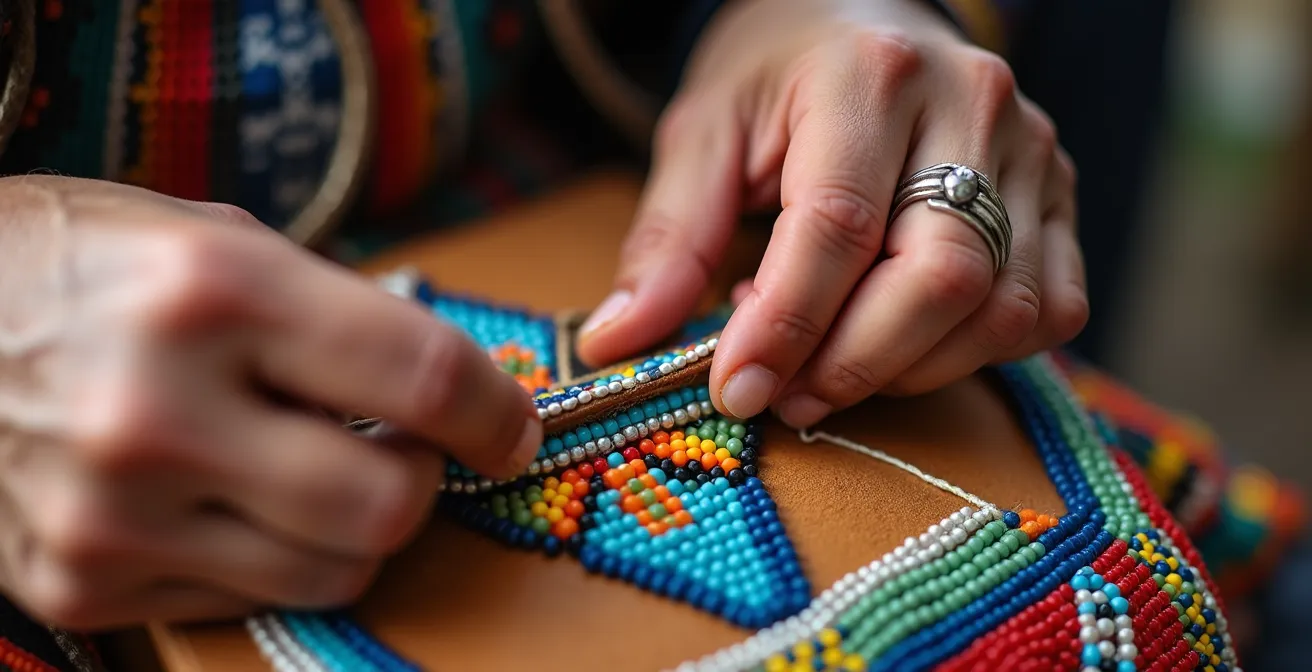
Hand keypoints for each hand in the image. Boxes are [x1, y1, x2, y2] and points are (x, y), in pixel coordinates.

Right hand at [0, 177, 540, 628]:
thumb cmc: (85, 263)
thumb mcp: (217, 239)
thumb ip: (337, 317)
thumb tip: (454, 392)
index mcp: (213, 289)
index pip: (418, 378)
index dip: (495, 411)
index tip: (509, 426)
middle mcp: (159, 409)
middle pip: (387, 504)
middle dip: (424, 480)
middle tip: (406, 448)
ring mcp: (113, 514)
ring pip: (332, 572)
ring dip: (357, 527)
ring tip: (317, 470)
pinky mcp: (81, 585)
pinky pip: (246, 599)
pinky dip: (268, 554)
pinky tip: (229, 499)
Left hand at [576, 0, 1086, 425]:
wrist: (863, 22)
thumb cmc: (780, 79)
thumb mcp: (704, 134)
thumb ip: (668, 237)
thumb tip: (616, 342)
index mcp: (869, 74)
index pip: (838, 225)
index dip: (786, 325)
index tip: (735, 390)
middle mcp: (972, 105)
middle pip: (941, 276)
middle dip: (855, 363)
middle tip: (785, 395)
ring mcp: (1032, 152)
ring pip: (1001, 308)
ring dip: (909, 370)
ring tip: (830, 363)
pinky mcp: (1060, 198)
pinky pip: (1048, 309)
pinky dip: (976, 355)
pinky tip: (904, 341)